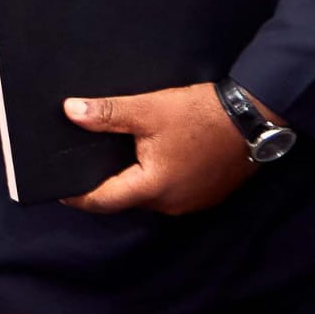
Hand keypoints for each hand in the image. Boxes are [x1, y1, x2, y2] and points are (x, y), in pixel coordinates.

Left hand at [59, 82, 257, 215]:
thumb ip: (108, 113)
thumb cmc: (200, 114)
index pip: (104, 200)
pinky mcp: (206, 194)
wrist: (255, 116)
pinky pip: (169, 191)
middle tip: (84, 166)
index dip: (79, 196)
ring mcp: (191, 202)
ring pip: (149, 196)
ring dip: (132, 181)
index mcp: (153, 188)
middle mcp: (170, 204)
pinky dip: (155, 178)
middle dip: (105, 185)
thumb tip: (70, 111)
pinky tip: (150, 158)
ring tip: (114, 159)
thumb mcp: (149, 109)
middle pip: (126, 199)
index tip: (59, 189)